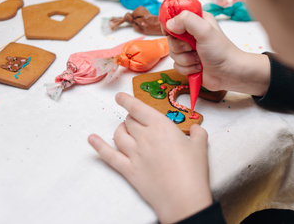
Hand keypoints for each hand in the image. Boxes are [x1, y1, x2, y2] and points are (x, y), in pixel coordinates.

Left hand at [88, 92, 211, 222]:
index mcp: (161, 126)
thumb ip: (198, 133)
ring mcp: (134, 154)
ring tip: (124, 129)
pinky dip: (98, 146)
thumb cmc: (192, 171)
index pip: (138, 108)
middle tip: (136, 120)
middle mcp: (144, 137)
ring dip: (120, 129)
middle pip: (129, 121)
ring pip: (118, 135)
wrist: (182, 197)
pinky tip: (92, 139)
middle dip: (130, 118)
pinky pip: (109, 155)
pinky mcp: (128, 170)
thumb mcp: (200, 146)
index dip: (127, 100)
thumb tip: (197, 129)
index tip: (120, 97)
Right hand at [167, 11, 270, 95]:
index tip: (175, 32)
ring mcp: (189, 49)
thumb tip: (170, 24)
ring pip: (173, 53)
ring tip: (199, 59)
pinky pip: (176, 65)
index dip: (171, 24)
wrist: (230, 73)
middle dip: (180, 47)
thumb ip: (187, 20)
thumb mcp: (205, 30)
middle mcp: (191, 33)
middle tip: (193, 47)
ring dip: (185, 59)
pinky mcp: (188, 62)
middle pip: (170, 38)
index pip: (173, 16)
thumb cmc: (222, 51)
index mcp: (196, 20)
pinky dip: (187, 68)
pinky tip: (198, 67)